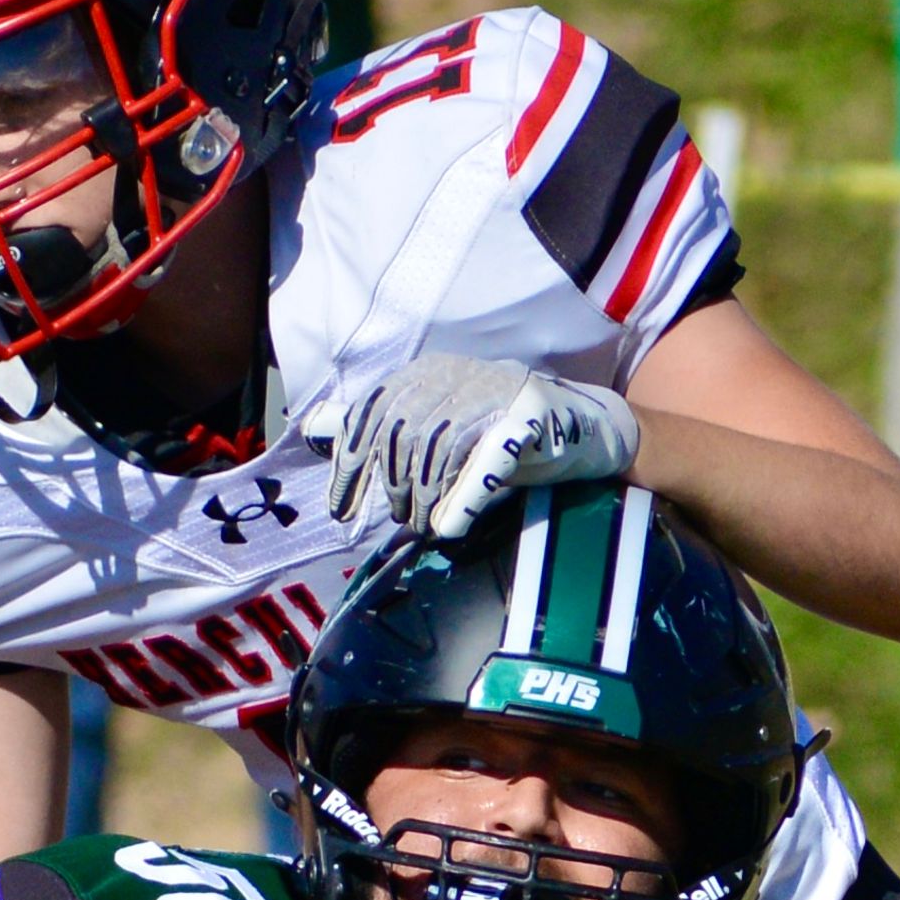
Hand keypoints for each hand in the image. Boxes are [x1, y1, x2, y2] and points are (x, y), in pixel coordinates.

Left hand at [325, 353, 638, 541]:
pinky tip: (450, 528)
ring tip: (431, 523)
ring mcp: (498, 389)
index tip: (343, 509)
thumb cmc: (501, 438)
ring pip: (439, 449)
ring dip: (428, 499)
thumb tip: (316, 427)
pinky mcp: (531, 415)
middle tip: (408, 518)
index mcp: (428, 371)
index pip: (371, 412)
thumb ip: (382, 429)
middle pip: (402, 434)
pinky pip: (484, 462)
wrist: (584, 432)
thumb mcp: (436, 430)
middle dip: (397, 487)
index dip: (351, 465)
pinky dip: (462, 500)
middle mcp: (460, 372)